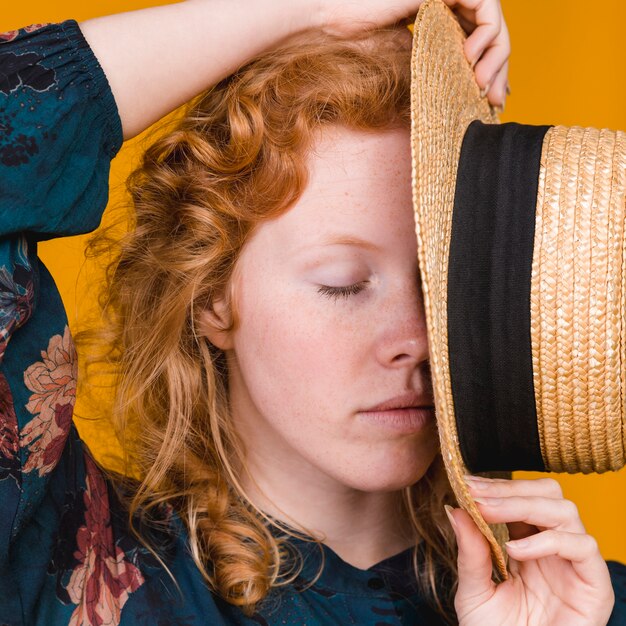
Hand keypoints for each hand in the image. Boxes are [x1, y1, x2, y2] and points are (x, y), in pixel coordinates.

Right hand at [313, 0, 509, 106]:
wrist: (341, 23)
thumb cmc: (366, 42)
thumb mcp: (417, 60)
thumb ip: (445, 66)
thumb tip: (474, 88)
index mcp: (448, 18)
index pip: (485, 42)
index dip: (496, 70)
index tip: (496, 99)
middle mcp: (455, 2)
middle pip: (495, 32)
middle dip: (501, 68)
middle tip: (496, 98)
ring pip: (495, 20)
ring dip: (496, 55)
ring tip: (480, 82)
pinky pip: (486, 5)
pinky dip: (485, 34)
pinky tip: (470, 58)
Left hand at [445, 476, 614, 624]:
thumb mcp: (474, 592)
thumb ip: (469, 552)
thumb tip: (455, 510)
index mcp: (528, 545)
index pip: (522, 498)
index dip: (496, 487)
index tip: (467, 484)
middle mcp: (555, 549)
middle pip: (549, 494)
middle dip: (512, 488)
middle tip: (477, 494)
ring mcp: (576, 565)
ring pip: (565, 511)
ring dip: (524, 505)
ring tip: (490, 513)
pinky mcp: (595, 586)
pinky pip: (583, 546)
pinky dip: (548, 541)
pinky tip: (516, 551)